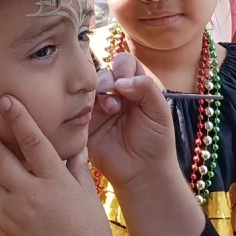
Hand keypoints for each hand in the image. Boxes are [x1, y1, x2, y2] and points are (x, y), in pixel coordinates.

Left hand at [0, 96, 113, 235]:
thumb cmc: (88, 235)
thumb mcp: (87, 197)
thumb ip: (76, 168)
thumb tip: (74, 146)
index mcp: (54, 181)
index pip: (32, 141)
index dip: (18, 118)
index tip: (6, 100)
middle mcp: (29, 193)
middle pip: (0, 156)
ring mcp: (12, 210)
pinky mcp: (3, 225)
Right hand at [88, 53, 176, 188]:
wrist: (143, 172)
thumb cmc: (156, 142)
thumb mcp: (159, 111)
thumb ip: (147, 88)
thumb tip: (121, 80)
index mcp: (135, 87)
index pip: (124, 63)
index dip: (123, 67)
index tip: (126, 80)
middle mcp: (116, 94)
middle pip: (104, 73)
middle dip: (109, 82)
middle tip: (118, 101)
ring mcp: (99, 108)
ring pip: (89, 88)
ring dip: (99, 94)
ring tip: (111, 110)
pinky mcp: (86, 123)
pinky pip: (76, 107)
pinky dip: (83, 106)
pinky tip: (93, 116)